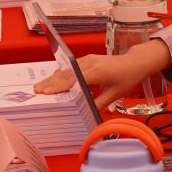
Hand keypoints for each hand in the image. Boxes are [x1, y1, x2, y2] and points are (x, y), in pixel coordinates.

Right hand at [32, 42, 169, 106]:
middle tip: (37, 91)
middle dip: (50, 83)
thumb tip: (85, 113)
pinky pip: (70, 66)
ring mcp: (88, 59)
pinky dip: (60, 74)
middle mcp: (90, 63)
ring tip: (40, 87)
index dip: (59, 86)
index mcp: (97, 72)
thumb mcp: (114, 94)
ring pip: (66, 69)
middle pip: (66, 73)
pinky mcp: (87, 59)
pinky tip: (51, 80)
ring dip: (52, 78)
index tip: (47, 93)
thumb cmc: (126, 78)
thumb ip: (98, 103)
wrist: (134, 62)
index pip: (74, 79)